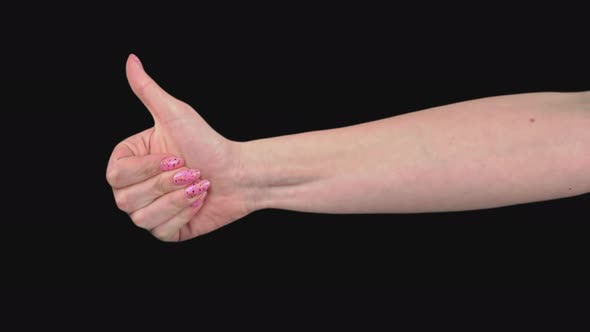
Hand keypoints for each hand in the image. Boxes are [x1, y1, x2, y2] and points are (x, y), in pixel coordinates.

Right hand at [106, 54, 252, 240]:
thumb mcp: (175, 114)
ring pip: (142, 218)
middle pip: (125, 199)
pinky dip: (183, 215)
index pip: (116, 175)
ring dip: (176, 200)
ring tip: (197, 184)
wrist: (238, 173)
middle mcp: (134, 188)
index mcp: (129, 162)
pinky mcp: (168, 230)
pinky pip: (161, 231)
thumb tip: (131, 59)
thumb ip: (147, 90)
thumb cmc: (208, 142)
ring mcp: (150, 211)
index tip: (174, 156)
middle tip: (190, 169)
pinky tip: (198, 201)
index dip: (146, 168)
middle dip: (165, 184)